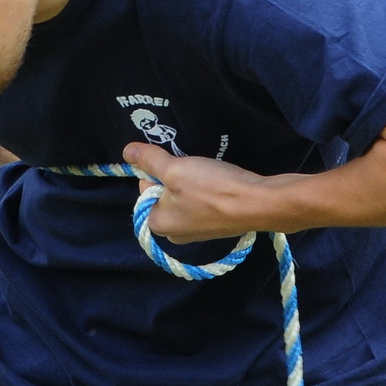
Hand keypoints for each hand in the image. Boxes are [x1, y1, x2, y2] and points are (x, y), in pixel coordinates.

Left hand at [121, 143, 266, 243]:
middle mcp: (173, 234)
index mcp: (156, 224)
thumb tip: (126, 151)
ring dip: (192, 183)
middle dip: (176, 179)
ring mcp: (196, 232)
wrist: (259, 203)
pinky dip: (207, 192)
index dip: (158, 172)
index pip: (144, 190)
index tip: (177, 167)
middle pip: (164, 194)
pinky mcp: (216, 227)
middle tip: (194, 171)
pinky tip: (218, 185)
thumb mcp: (174, 169)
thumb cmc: (211, 188)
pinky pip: (202, 203)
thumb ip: (149, 160)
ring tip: (208, 177)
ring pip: (184, 197)